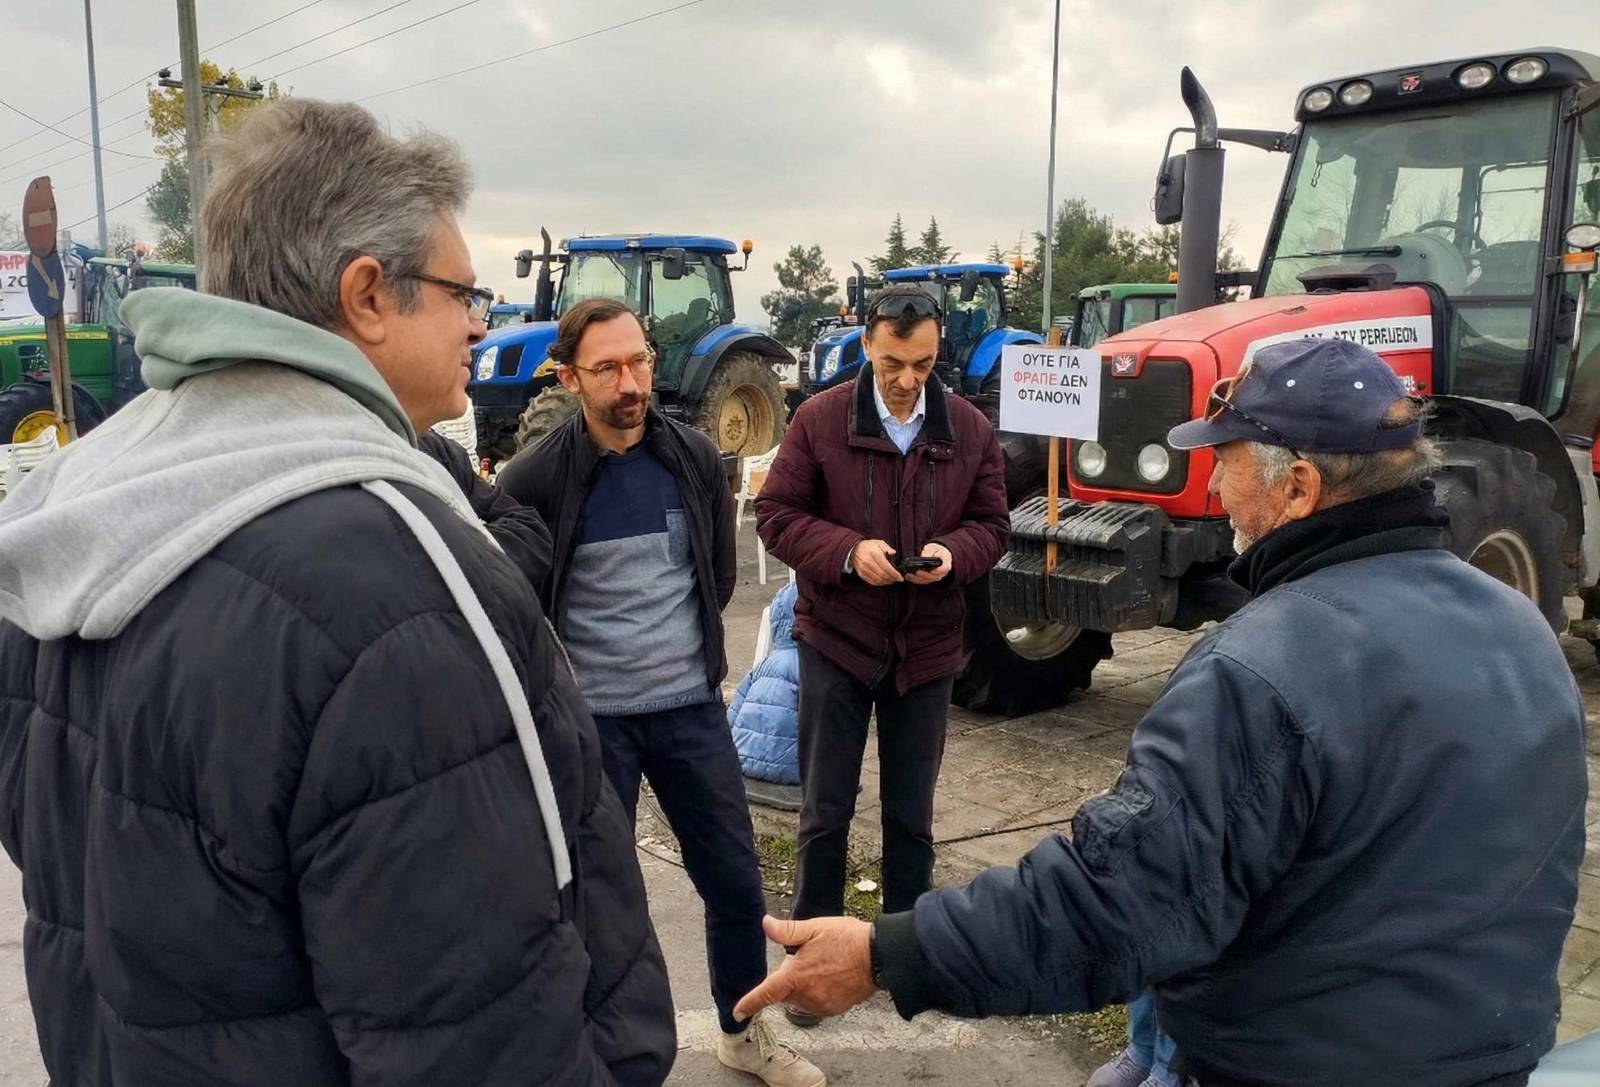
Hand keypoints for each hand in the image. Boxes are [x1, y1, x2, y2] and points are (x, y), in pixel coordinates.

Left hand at [733, 915, 877, 1020]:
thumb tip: (766, 924)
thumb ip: (786, 931)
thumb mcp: (814, 928)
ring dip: (803, 986)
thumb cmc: (847, 939)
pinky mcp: (834, 1009)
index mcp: (796, 976)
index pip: (766, 993)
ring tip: (823, 966)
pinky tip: (831, 976)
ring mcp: (821, 1004)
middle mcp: (806, 995)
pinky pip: (816, 1003)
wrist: (879, 956)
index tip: (738, 1013)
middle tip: (806, 958)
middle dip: (788, 979)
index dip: (749, 1003)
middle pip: (785, 993)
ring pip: (800, 998)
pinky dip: (817, 992)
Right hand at [850, 539, 901, 586]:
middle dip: (892, 578)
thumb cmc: (868, 546)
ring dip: (887, 582)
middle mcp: (868, 562)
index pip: (886, 567)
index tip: (900, 577)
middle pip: (882, 575)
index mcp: (874, 553)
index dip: (894, 574)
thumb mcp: (879, 543)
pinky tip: (884, 580)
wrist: (854, 549)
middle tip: (897, 579)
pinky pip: (872, 582)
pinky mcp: (861, 574)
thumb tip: (894, 554)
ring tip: (892, 580)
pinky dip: (880, 583)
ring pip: (878, 580)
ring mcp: (864, 569)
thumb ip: (888, 548)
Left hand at [905, 542, 952, 585]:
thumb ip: (929, 551)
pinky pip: (923, 581)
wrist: (938, 554)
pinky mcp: (930, 579)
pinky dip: (915, 580)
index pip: (945, 568)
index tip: (932, 570)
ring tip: (909, 575)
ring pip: (928, 580)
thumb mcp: (933, 547)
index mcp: (946, 562)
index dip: (939, 570)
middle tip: (916, 572)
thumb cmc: (936, 550)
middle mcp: (942, 572)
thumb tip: (923, 557)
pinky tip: (908, 576)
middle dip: (925, 575)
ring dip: (918, 579)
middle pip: (935, 576)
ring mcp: (936, 577)